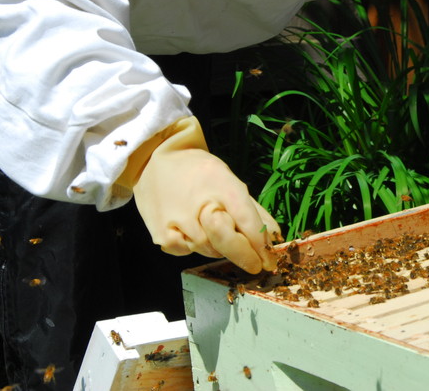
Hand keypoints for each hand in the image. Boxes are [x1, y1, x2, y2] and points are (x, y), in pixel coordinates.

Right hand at [130, 116, 279, 272]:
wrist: (154, 162)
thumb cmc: (199, 171)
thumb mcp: (229, 179)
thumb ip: (252, 210)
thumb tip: (274, 236)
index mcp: (222, 185)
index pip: (247, 221)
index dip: (261, 245)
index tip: (270, 260)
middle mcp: (200, 204)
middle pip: (228, 242)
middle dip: (245, 256)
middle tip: (256, 265)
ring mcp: (178, 222)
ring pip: (210, 251)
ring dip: (219, 248)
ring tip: (213, 230)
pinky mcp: (162, 236)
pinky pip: (189, 252)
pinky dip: (196, 247)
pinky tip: (192, 231)